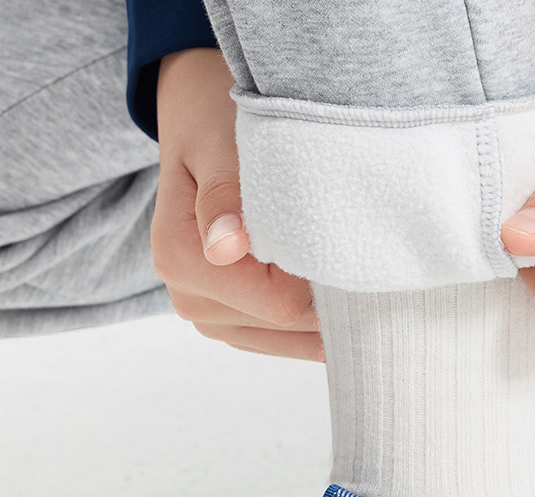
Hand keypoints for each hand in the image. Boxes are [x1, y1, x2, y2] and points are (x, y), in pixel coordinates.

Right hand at [151, 48, 322, 360]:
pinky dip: (311, 319)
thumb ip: (224, 195)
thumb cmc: (217, 123)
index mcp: (181, 257)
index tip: (344, 235)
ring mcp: (206, 315)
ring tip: (339, 257)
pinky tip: (328, 284)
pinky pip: (282, 340)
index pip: (281, 303)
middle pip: (289, 325)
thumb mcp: (221, 143)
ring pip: (290, 340)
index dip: (323, 275)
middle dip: (328, 292)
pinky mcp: (227, 321)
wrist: (200, 118)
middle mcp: (187, 297)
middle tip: (353, 242)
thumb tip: (224, 248)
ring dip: (323, 310)